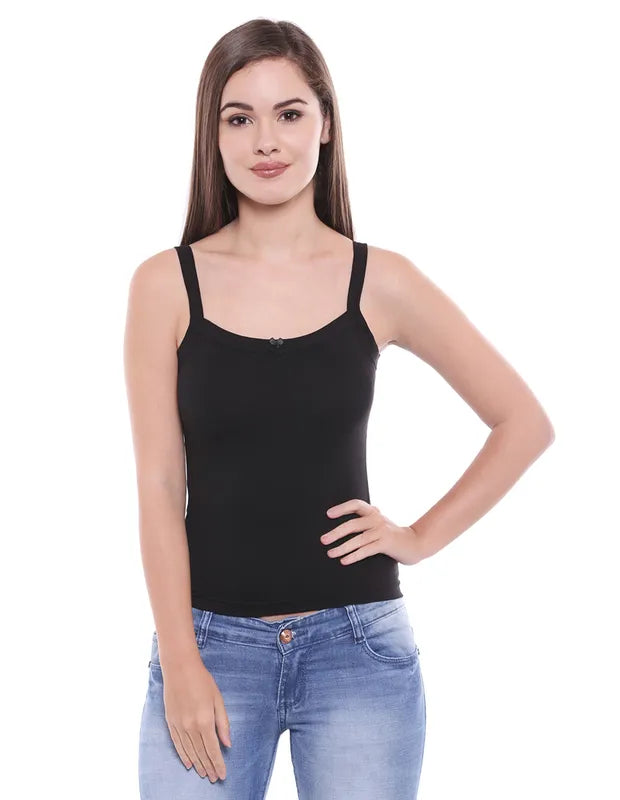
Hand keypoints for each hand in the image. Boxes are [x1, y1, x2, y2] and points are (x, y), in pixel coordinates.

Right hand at [161, 660, 230, 782]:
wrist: (180, 668)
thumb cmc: (202, 681)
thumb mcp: (218, 699)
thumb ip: (223, 723)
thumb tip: (227, 743)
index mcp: (205, 721)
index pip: (213, 750)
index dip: (218, 764)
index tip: (223, 774)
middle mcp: (191, 727)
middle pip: (201, 753)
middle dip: (209, 767)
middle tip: (215, 778)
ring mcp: (179, 725)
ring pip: (189, 751)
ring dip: (197, 764)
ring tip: (204, 774)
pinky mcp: (171, 722)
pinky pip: (177, 744)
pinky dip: (183, 755)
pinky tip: (188, 763)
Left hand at [321, 499, 425, 565]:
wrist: (415, 544)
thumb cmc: (392, 535)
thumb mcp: (379, 523)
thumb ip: (366, 520)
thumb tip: (344, 525)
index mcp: (374, 512)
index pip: (356, 504)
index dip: (342, 508)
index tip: (328, 514)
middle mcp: (377, 519)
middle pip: (353, 524)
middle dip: (336, 532)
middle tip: (323, 540)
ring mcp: (382, 531)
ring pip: (358, 539)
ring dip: (342, 547)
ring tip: (330, 553)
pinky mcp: (386, 543)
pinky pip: (367, 550)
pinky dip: (354, 555)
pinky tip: (344, 560)